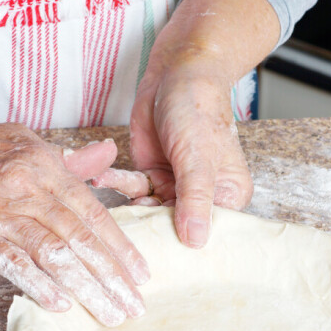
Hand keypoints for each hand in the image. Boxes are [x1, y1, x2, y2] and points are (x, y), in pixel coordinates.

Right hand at [0, 112, 149, 326]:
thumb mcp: (26, 143)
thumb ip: (69, 160)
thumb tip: (107, 154)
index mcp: (45, 166)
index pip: (93, 213)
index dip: (121, 247)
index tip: (141, 275)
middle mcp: (27, 188)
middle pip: (79, 239)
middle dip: (111, 277)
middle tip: (135, 307)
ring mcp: (0, 211)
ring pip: (53, 254)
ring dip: (86, 288)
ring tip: (110, 314)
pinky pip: (12, 262)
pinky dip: (38, 284)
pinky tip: (62, 305)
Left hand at [122, 61, 252, 247]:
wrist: (177, 72)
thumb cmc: (199, 109)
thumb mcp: (197, 158)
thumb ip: (194, 200)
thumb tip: (196, 243)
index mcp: (228, 195)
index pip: (209, 231)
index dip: (187, 245)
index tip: (163, 258)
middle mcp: (202, 196)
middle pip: (177, 226)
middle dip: (152, 229)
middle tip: (125, 238)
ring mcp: (175, 186)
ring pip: (151, 210)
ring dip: (130, 205)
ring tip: (110, 206)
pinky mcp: (151, 174)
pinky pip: (133, 188)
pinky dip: (117, 184)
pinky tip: (102, 178)